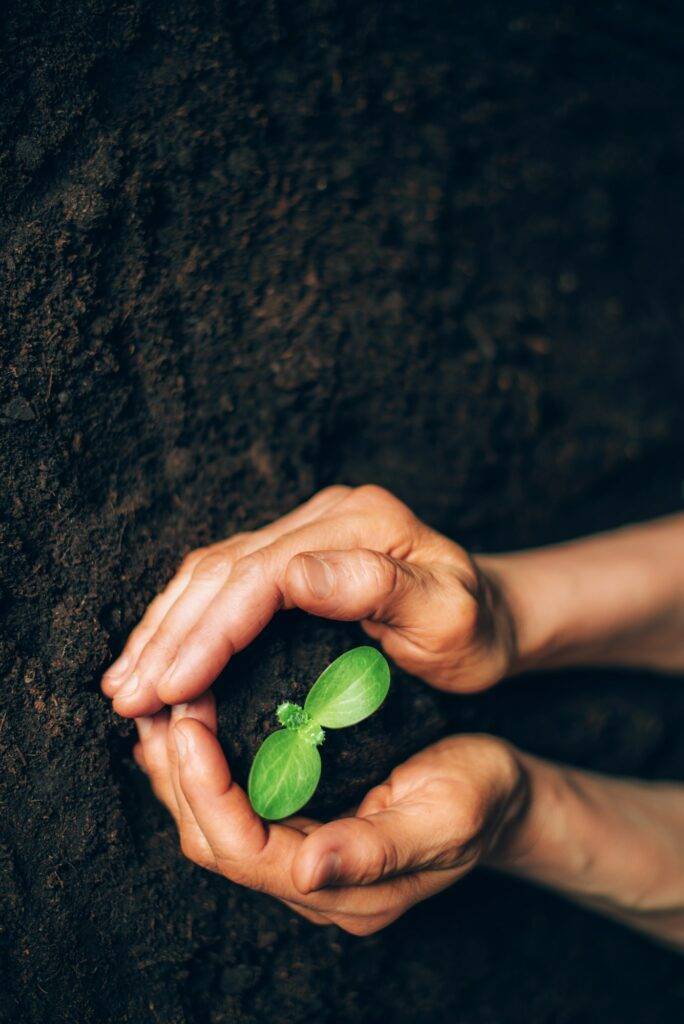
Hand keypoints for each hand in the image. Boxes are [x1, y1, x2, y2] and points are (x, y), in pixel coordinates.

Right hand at [102, 484, 517, 716]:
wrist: (490, 616)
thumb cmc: (476, 630)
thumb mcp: (449, 617)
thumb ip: (376, 589)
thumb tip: (293, 574)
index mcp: (362, 523)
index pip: (264, 574)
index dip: (212, 630)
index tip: (173, 686)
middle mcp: (325, 515)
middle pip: (225, 570)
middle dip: (171, 635)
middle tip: (127, 698)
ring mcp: (305, 528)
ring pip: (212, 571)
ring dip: (163, 628)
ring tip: (124, 683)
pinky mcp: (293, 549)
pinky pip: (223, 580)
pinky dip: (183, 619)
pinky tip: (156, 653)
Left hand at [134, 696, 526, 934]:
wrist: (499, 794)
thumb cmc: (480, 796)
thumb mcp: (446, 816)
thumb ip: (377, 850)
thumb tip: (305, 873)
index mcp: (341, 889)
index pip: (244, 851)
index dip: (205, 790)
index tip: (188, 722)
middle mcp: (308, 880)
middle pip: (212, 839)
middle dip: (177, 772)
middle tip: (163, 700)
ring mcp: (299, 853)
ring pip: (210, 822)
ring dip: (177, 766)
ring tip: (162, 706)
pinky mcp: (296, 822)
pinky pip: (230, 800)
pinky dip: (200, 762)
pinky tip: (189, 721)